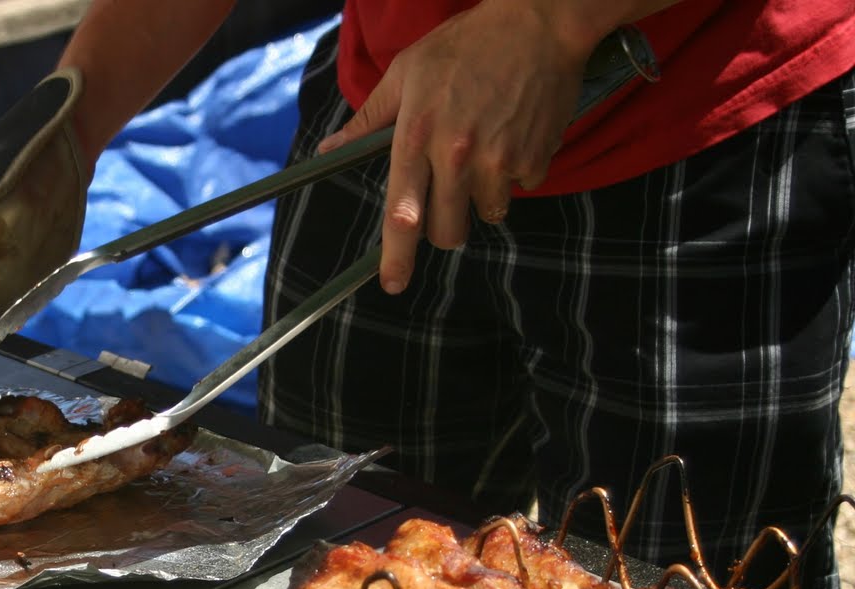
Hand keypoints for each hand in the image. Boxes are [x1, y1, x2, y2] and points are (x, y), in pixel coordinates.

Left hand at [317, 0, 592, 293]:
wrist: (539, 21)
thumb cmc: (466, 44)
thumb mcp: (406, 72)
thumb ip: (369, 119)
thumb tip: (330, 149)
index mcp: (417, 136)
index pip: (402, 213)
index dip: (397, 256)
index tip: (392, 283)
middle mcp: (456, 155)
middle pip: (448, 231)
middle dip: (446, 229)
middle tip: (449, 199)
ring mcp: (499, 159)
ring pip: (488, 213)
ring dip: (484, 196)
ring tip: (485, 150)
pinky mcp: (534, 157)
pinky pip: (522, 188)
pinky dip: (517, 172)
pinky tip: (513, 134)